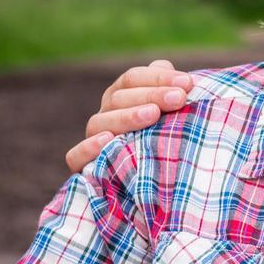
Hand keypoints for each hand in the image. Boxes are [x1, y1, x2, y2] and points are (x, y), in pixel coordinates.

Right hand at [66, 59, 193, 172]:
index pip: (132, 78)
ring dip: (126, 116)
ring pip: (98, 123)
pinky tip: (107, 139)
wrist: (166, 185)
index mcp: (124, 96)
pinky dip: (88, 147)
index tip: (187, 83)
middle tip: (179, 98)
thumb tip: (184, 81)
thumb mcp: (178, 114)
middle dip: (151, 94)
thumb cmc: (176, 139)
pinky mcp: (86, 167)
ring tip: (153, 114)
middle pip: (118, 98)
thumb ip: (176, 90)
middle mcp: (107, 115)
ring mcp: (95, 140)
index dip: (158, 78)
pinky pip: (75, 156)